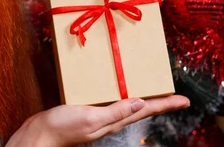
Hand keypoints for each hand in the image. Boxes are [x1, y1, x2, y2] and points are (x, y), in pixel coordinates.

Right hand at [6, 95, 189, 145]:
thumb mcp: (90, 118)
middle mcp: (110, 119)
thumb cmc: (62, 127)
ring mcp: (100, 116)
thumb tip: (140, 103)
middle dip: (159, 102)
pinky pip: (112, 102)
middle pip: (141, 108)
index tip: (184, 100)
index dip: (166, 104)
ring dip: (142, 98)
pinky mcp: (89, 111)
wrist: (39, 135)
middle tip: (174, 95)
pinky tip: (118, 89)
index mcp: (114, 120)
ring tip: (154, 91)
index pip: (146, 110)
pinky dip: (121, 94)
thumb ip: (115, 112)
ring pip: (127, 105)